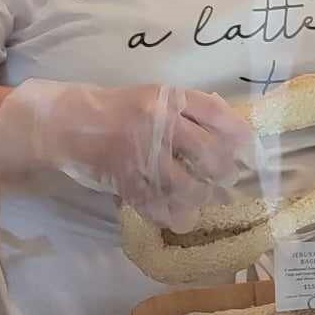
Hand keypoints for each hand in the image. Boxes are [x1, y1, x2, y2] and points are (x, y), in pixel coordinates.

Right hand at [0, 80, 252, 232]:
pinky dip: (174, 215)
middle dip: (223, 171)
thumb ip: (188, 110)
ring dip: (203, 196)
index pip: (214, 113)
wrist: (65, 123)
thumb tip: (233, 130)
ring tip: (208, 198)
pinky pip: (159, 205)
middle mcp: (157, 124)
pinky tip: (183, 216)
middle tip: (227, 178)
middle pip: (207, 153)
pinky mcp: (126, 181)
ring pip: (187, 185)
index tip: (249, 147)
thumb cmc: (117, 110)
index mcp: (166, 98)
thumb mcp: (152, 97)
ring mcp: (141, 154)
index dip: (238, 133)